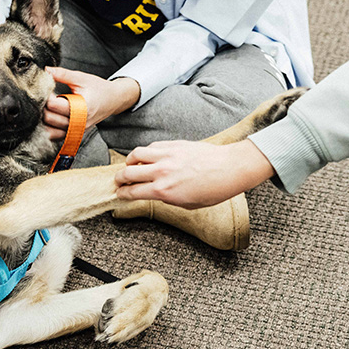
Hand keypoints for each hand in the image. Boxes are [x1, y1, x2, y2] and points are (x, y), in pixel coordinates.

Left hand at [44, 66, 139, 140]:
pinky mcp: (74, 134)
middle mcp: (79, 123)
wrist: (113, 100)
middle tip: (46, 97)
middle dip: (44, 106)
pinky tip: (51, 116)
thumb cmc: (99, 89)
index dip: (46, 95)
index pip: (54, 105)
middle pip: (49, 118)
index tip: (47, 89)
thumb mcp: (82, 78)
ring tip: (49, 107)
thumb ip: (63, 74)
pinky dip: (50, 128)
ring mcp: (77, 131)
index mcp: (82, 109)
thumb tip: (46, 70)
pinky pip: (56, 136)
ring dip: (45, 118)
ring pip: (50, 130)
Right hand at [115, 139, 274, 208]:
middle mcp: (161, 172)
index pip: (132, 192)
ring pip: (135, 155)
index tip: (119, 194)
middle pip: (127, 173)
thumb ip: (167, 198)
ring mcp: (166, 156)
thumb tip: (156, 193)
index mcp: (163, 191)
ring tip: (130, 166)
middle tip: (119, 181)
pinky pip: (152, 146)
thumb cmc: (213, 190)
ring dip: (129, 162)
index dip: (122, 194)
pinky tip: (149, 157)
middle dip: (119, 179)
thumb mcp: (187, 203)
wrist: (229, 169)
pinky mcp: (173, 145)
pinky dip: (146, 152)